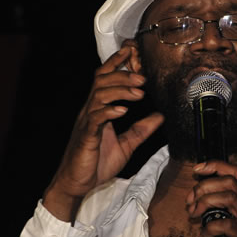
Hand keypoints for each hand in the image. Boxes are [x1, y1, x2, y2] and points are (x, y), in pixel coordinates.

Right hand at [43, 45, 163, 221]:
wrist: (77, 184)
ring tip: (138, 93)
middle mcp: (89, 112)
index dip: (115, 64)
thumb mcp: (126, 145)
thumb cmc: (95, 164)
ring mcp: (86, 124)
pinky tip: (122, 111)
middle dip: (122, 75)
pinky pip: (95, 119)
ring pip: (99, 96)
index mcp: (98, 111)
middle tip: (143, 78)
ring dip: (119, 91)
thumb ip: (141, 130)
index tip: (130, 52)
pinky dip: (109, 112)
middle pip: (102, 82)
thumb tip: (160, 116)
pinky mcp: (85, 138)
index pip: (104, 80)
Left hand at [186, 161, 236, 236]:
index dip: (215, 165)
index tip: (197, 170)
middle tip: (190, 202)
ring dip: (206, 202)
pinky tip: (204, 233)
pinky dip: (211, 226)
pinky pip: (229, 225)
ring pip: (230, 198)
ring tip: (194, 214)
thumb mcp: (228, 222)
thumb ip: (217, 210)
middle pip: (229, 182)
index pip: (234, 172)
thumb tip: (196, 201)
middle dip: (204, 187)